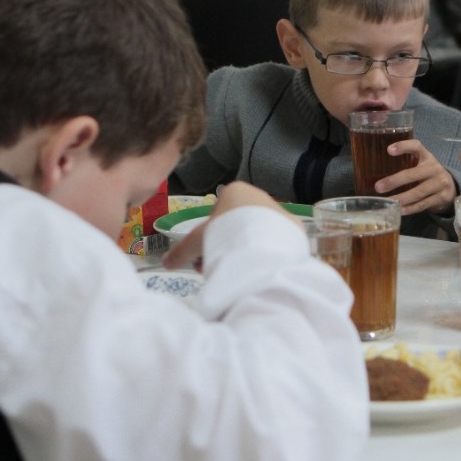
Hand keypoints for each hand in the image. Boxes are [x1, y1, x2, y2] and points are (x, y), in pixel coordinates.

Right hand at [162, 182, 298, 269]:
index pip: (218, 213)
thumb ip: (181, 251)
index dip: (209, 236)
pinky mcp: (295, 229)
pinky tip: (261, 267)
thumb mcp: (197, 243)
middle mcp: (260, 196)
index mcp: (235, 191)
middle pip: (238, 224)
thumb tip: (165, 263)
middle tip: (219, 265)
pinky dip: (267, 253)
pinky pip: (277, 242)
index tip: (206, 255)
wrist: (261, 246)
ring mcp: (280, 211)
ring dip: (246, 250)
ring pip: (258, 232)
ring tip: (239, 269)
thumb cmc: (224, 236)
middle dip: (226, 245)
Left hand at [374, 139, 455, 214]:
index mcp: (426, 156)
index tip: (389, 150)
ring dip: (401, 198)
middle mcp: (434, 168)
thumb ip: (406, 162)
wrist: (451, 188)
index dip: (403, 146)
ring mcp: (440, 183)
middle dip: (394, 181)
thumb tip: (374, 168)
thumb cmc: (428, 174)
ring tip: (388, 201)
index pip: (416, 146)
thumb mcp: (421, 164)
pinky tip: (399, 210)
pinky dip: (410, 208)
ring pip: (418, 192)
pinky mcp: (442, 197)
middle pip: (413, 174)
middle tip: (378, 187)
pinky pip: (423, 204)